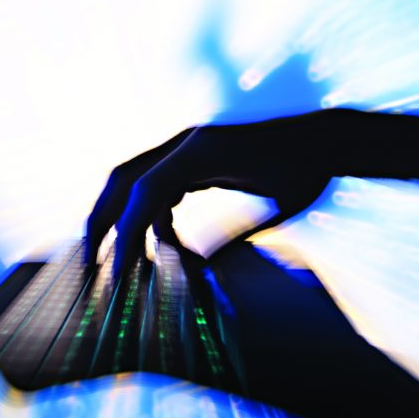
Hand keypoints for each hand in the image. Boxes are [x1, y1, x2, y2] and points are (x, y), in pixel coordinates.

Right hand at [85, 111, 337, 278]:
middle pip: (123, 180)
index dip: (125, 234)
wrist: (327, 139)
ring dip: (123, 219)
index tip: (118, 273)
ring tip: (122, 261)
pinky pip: (160, 184)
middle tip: (90, 264)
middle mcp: (188, 143)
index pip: (144, 193)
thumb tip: (202, 279)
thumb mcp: (278, 206)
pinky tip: (166, 242)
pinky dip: (153, 214)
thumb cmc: (308, 170)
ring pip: (136, 181)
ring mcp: (189, 147)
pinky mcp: (197, 156)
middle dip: (102, 222)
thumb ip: (237, 237)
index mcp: (202, 151)